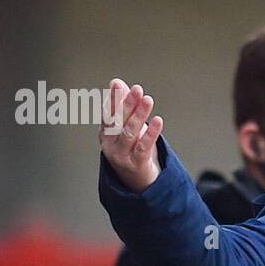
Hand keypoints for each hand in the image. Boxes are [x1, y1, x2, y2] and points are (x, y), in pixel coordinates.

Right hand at [99, 78, 164, 193]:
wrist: (137, 183)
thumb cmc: (132, 151)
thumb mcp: (126, 128)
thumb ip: (122, 106)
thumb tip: (117, 82)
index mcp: (106, 134)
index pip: (108, 114)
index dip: (113, 99)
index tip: (117, 84)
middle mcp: (110, 145)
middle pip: (118, 121)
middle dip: (127, 104)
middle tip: (136, 89)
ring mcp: (122, 156)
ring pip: (130, 132)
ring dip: (139, 115)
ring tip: (148, 100)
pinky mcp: (136, 164)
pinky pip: (144, 146)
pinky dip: (151, 133)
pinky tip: (158, 120)